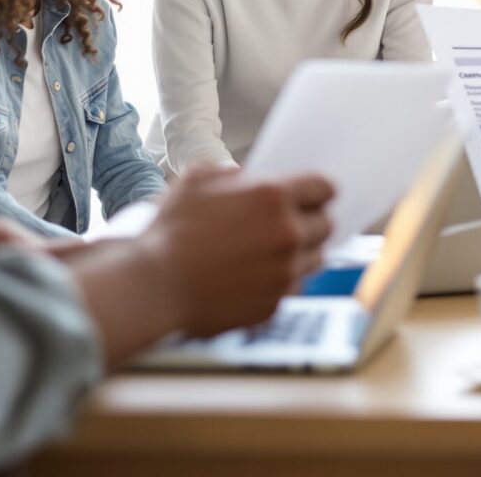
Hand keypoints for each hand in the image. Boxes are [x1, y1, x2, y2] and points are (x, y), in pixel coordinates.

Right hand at [137, 164, 333, 336]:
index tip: (312, 195)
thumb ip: (232, 175)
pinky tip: (254, 276)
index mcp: (273, 198)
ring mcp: (284, 274)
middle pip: (326, 225)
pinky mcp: (274, 304)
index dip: (317, 190)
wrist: (155, 286)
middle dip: (311, 221)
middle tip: (289, 223)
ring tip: (270, 251)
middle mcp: (288, 235)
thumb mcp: (197, 180)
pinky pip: (291, 288)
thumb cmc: (170, 231)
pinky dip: (280, 281)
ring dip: (299, 253)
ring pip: (315, 259)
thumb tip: (244, 180)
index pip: (324, 188)